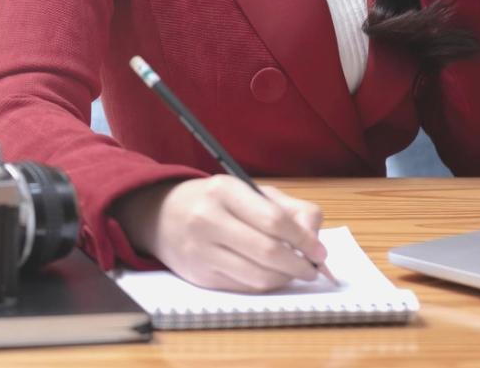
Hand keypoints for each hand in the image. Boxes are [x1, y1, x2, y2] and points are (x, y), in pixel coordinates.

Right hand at [113, 175, 327, 292]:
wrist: (160, 216)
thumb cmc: (214, 202)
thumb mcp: (249, 192)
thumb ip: (289, 209)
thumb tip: (315, 238)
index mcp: (224, 191)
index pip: (273, 220)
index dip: (303, 239)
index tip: (320, 250)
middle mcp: (208, 220)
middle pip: (267, 251)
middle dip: (299, 264)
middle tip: (313, 268)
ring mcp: (201, 251)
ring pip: (258, 276)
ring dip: (285, 278)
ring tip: (295, 272)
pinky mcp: (199, 276)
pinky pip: (244, 287)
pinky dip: (265, 284)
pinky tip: (272, 276)